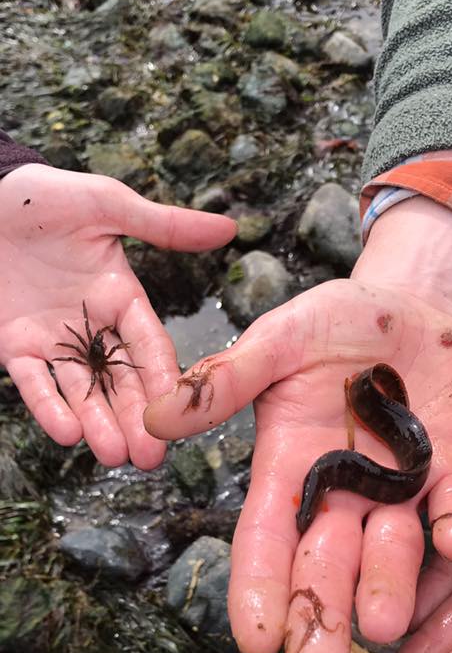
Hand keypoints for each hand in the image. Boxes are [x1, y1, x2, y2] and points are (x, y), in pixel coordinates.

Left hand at [0, 163, 235, 468]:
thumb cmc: (44, 195)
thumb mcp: (108, 205)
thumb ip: (165, 226)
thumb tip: (228, 227)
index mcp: (121, 297)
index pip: (150, 345)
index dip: (164, 378)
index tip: (181, 411)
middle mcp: (92, 327)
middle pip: (120, 381)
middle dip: (135, 419)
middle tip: (151, 457)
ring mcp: (54, 341)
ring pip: (81, 391)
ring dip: (98, 423)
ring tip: (114, 455)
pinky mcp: (14, 347)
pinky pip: (34, 384)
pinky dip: (48, 408)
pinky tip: (67, 433)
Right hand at [145, 198, 451, 652]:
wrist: (410, 309)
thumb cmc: (331, 327)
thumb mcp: (275, 344)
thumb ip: (225, 381)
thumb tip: (154, 417)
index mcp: (290, 469)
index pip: (268, 539)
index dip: (259, 587)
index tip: (252, 640)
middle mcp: (343, 495)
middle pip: (327, 567)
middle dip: (321, 620)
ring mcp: (401, 490)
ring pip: (393, 551)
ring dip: (389, 586)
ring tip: (381, 626)